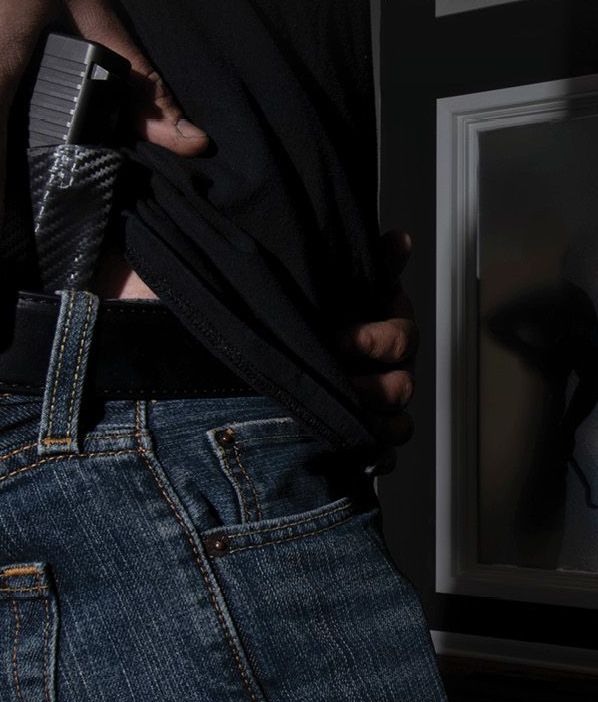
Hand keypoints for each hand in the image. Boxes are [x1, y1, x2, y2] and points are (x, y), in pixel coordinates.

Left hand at [337, 230, 417, 450]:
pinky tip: (353, 451)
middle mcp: (396, 372)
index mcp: (392, 336)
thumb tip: (399, 238)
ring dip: (374, 425)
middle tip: (339, 384)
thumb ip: (375, 265)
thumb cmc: (334, 317)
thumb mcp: (347, 287)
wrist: (306, 349)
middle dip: (371, 388)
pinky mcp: (374, 436)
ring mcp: (387, 408)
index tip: (340, 340)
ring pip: (400, 426)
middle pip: (402, 387)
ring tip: (344, 420)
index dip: (375, 341)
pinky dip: (373, 456)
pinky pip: (385, 453)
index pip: (401, 339)